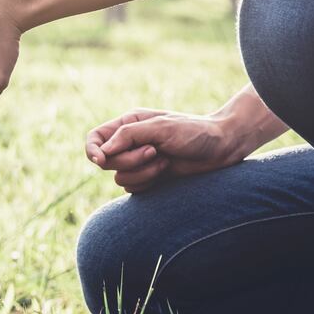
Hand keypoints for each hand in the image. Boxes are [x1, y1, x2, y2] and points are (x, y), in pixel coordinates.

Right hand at [85, 109, 252, 192]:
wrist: (221, 148)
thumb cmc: (193, 131)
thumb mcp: (160, 127)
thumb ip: (128, 135)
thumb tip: (102, 152)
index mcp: (128, 125)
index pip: (95, 139)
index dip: (92, 151)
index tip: (101, 160)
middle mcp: (129, 143)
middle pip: (106, 162)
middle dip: (129, 160)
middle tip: (153, 152)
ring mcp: (138, 162)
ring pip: (119, 177)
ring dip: (143, 172)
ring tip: (165, 161)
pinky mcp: (148, 178)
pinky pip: (132, 188)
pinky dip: (148, 182)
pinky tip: (166, 171)